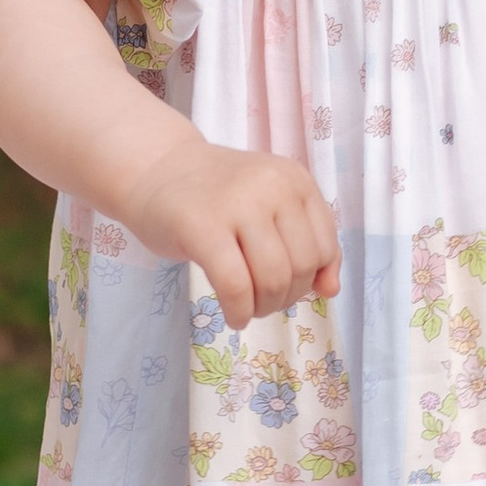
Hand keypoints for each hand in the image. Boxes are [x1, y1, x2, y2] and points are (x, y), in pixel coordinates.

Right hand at [127, 134, 340, 326]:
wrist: (155, 169)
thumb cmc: (216, 194)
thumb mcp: (270, 206)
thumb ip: (306, 242)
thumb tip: (330, 290)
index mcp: (294, 179)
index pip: (324, 246)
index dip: (310, 278)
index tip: (286, 285)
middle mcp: (272, 186)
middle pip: (301, 266)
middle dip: (286, 296)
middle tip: (263, 300)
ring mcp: (237, 204)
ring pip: (273, 279)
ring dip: (263, 307)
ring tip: (247, 307)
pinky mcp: (202, 227)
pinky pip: (235, 286)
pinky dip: (239, 311)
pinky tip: (233, 317)